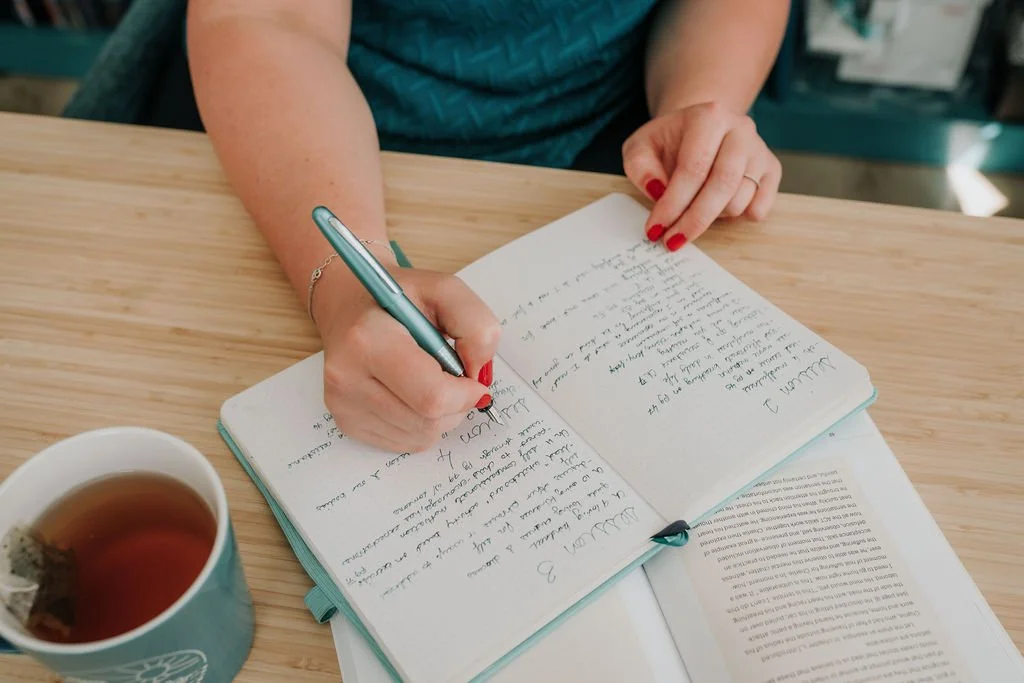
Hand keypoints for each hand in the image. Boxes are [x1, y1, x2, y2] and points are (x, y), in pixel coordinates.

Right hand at [312, 263, 499, 452]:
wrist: (348, 305)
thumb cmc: (398, 298)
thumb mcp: (444, 289)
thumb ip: (475, 325)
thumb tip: (479, 373)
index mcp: (368, 339)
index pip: (432, 396)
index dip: (465, 394)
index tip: (473, 378)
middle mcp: (347, 377)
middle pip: (429, 422)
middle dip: (456, 404)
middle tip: (453, 375)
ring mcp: (343, 404)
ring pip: (421, 437)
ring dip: (441, 415)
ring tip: (430, 379)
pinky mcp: (346, 423)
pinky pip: (406, 443)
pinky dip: (422, 423)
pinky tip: (413, 393)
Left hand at [622, 101, 781, 249]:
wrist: (699, 130)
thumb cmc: (668, 142)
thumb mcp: (641, 147)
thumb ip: (640, 167)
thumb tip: (658, 191)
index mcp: (708, 117)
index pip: (693, 168)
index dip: (673, 203)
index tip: (656, 228)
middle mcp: (741, 129)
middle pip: (722, 185)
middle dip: (694, 220)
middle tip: (673, 240)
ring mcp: (759, 149)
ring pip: (740, 199)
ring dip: (712, 217)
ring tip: (692, 211)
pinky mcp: (771, 169)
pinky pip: (760, 206)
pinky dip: (739, 216)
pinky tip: (719, 210)